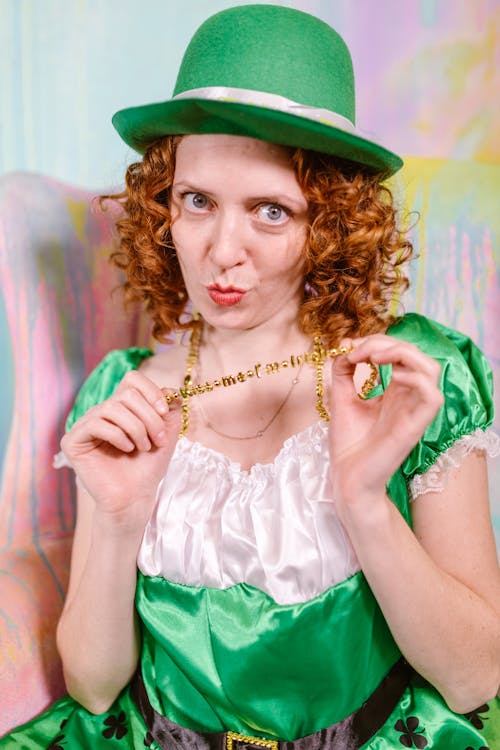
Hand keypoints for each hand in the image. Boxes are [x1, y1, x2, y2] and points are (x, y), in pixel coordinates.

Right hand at [60, 371, 180, 530]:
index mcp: (122, 407)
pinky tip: (126, 450)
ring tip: (143, 447)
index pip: (132, 379)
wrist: (136, 496)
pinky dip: (118, 436)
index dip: (151, 390)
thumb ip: (169, 409)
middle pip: (126, 394)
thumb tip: (171, 388)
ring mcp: (85, 425)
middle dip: (149, 417)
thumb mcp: (167, 433)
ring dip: (136, 428)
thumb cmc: (148, 466)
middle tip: (159, 439)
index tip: (164, 412)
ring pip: (111, 407)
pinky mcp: (73, 441)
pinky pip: (96, 424)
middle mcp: (102, 412)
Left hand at [328, 334, 442, 511]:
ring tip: (374, 357)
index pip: (399, 352)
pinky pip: (433, 396)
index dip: (376, 341)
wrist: (346, 477)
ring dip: (403, 353)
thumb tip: (345, 345)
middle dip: (386, 342)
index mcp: (394, 391)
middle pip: (415, 353)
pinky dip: (415, 378)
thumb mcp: (341, 398)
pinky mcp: (415, 426)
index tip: (347, 348)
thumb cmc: (348, 444)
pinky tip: (390, 377)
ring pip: (431, 368)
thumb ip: (343, 371)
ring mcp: (413, 411)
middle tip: (357, 351)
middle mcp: (408, 397)